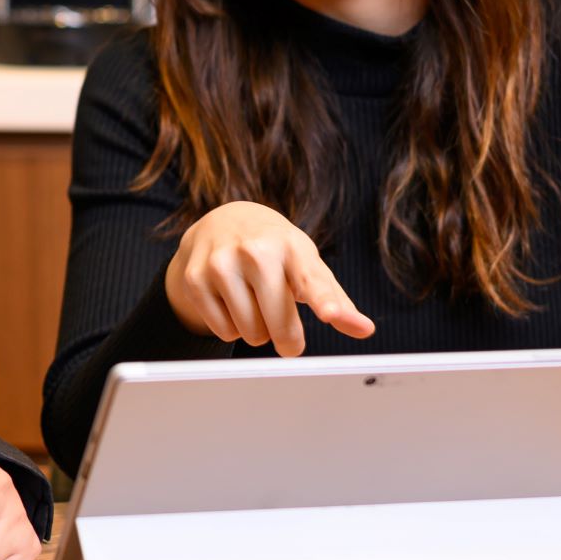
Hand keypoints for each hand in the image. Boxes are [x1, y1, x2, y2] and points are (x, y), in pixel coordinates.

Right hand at [165, 201, 375, 357]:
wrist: (223, 222)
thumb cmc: (276, 250)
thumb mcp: (307, 265)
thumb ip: (335, 300)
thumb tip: (365, 330)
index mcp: (292, 247)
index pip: (311, 280)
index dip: (324, 301)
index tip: (331, 314)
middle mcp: (255, 251)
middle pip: (279, 327)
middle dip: (286, 337)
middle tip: (285, 327)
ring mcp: (221, 264)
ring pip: (251, 334)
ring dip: (257, 329)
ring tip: (253, 300)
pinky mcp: (195, 279)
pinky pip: (224, 332)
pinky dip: (232, 326)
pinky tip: (231, 300)